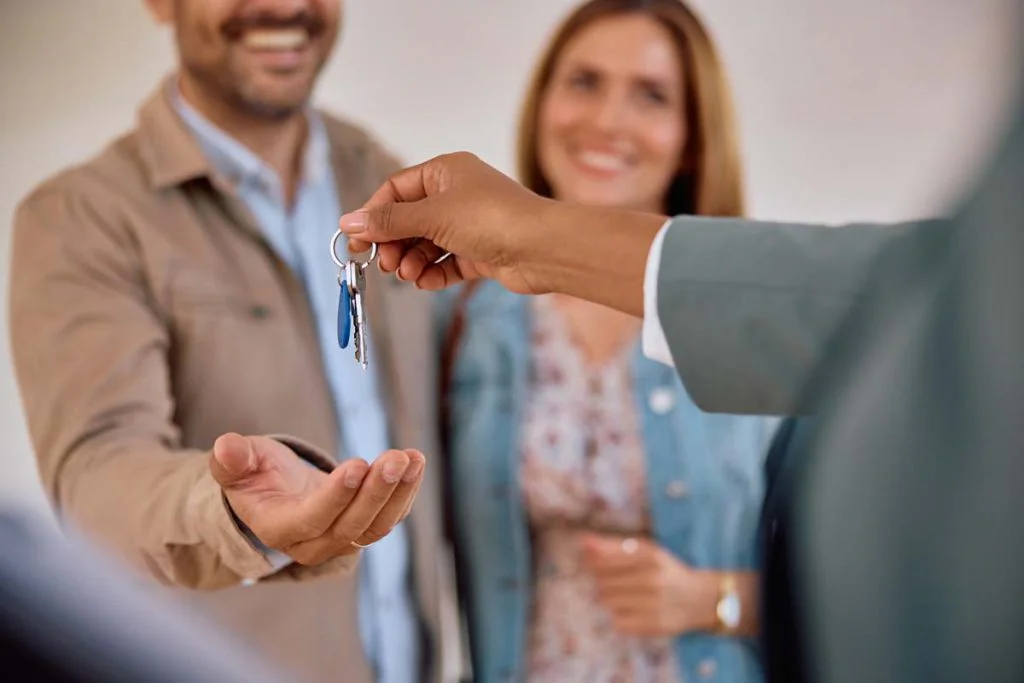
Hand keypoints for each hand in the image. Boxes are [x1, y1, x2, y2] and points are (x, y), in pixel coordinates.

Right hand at [209, 434, 424, 565]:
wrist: (275, 493)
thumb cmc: (256, 475)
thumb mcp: (239, 464)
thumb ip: (232, 460)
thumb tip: (226, 447)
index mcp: (279, 529)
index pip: (312, 519)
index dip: (336, 496)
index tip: (357, 465)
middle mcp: (313, 544)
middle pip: (351, 526)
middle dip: (376, 491)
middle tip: (396, 458)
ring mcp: (342, 540)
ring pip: (376, 526)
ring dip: (398, 492)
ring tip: (412, 458)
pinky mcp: (364, 528)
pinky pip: (390, 517)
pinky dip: (406, 491)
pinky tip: (415, 462)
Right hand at [338, 152, 552, 295]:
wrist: (543, 248)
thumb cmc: (492, 219)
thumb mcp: (433, 215)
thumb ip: (389, 221)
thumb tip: (348, 222)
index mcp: (446, 172)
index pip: (397, 189)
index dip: (374, 214)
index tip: (356, 240)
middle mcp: (458, 195)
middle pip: (410, 219)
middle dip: (394, 242)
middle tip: (384, 263)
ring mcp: (470, 225)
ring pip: (427, 244)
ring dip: (412, 260)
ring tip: (408, 274)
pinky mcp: (481, 253)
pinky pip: (447, 263)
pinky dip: (433, 273)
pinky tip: (425, 282)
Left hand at [581, 533, 716, 637]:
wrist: (700, 599)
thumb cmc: (664, 571)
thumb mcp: (644, 551)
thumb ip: (612, 545)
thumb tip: (582, 541)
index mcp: (650, 556)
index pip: (604, 560)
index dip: (592, 563)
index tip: (591, 563)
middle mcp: (653, 579)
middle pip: (602, 583)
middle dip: (602, 581)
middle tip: (615, 581)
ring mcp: (655, 604)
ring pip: (608, 603)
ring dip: (610, 599)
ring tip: (627, 595)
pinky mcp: (655, 626)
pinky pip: (618, 623)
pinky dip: (619, 617)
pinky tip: (632, 611)